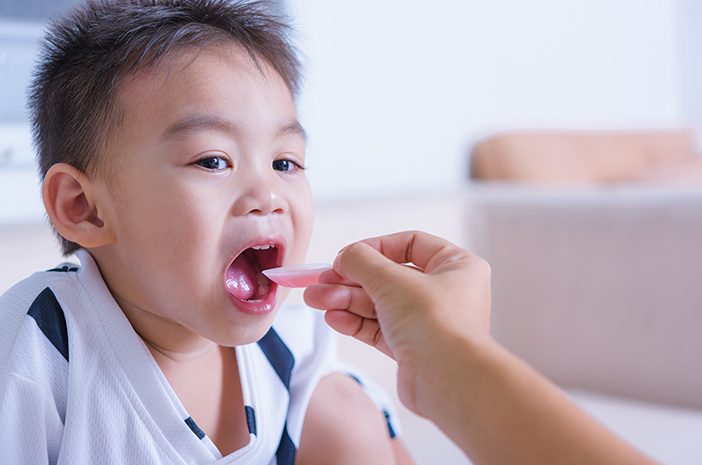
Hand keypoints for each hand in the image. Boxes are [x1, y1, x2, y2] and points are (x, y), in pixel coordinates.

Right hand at [304, 230, 491, 413]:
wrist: (449, 381)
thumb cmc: (438, 324)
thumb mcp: (392, 280)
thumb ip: (362, 261)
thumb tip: (346, 257)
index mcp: (456, 266)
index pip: (410, 244)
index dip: (375, 247)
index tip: (347, 256)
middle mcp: (445, 292)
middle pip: (389, 277)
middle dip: (350, 280)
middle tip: (320, 281)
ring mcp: (429, 322)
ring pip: (380, 304)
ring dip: (346, 301)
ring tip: (316, 299)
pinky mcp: (413, 348)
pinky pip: (380, 328)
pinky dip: (356, 322)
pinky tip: (333, 317)